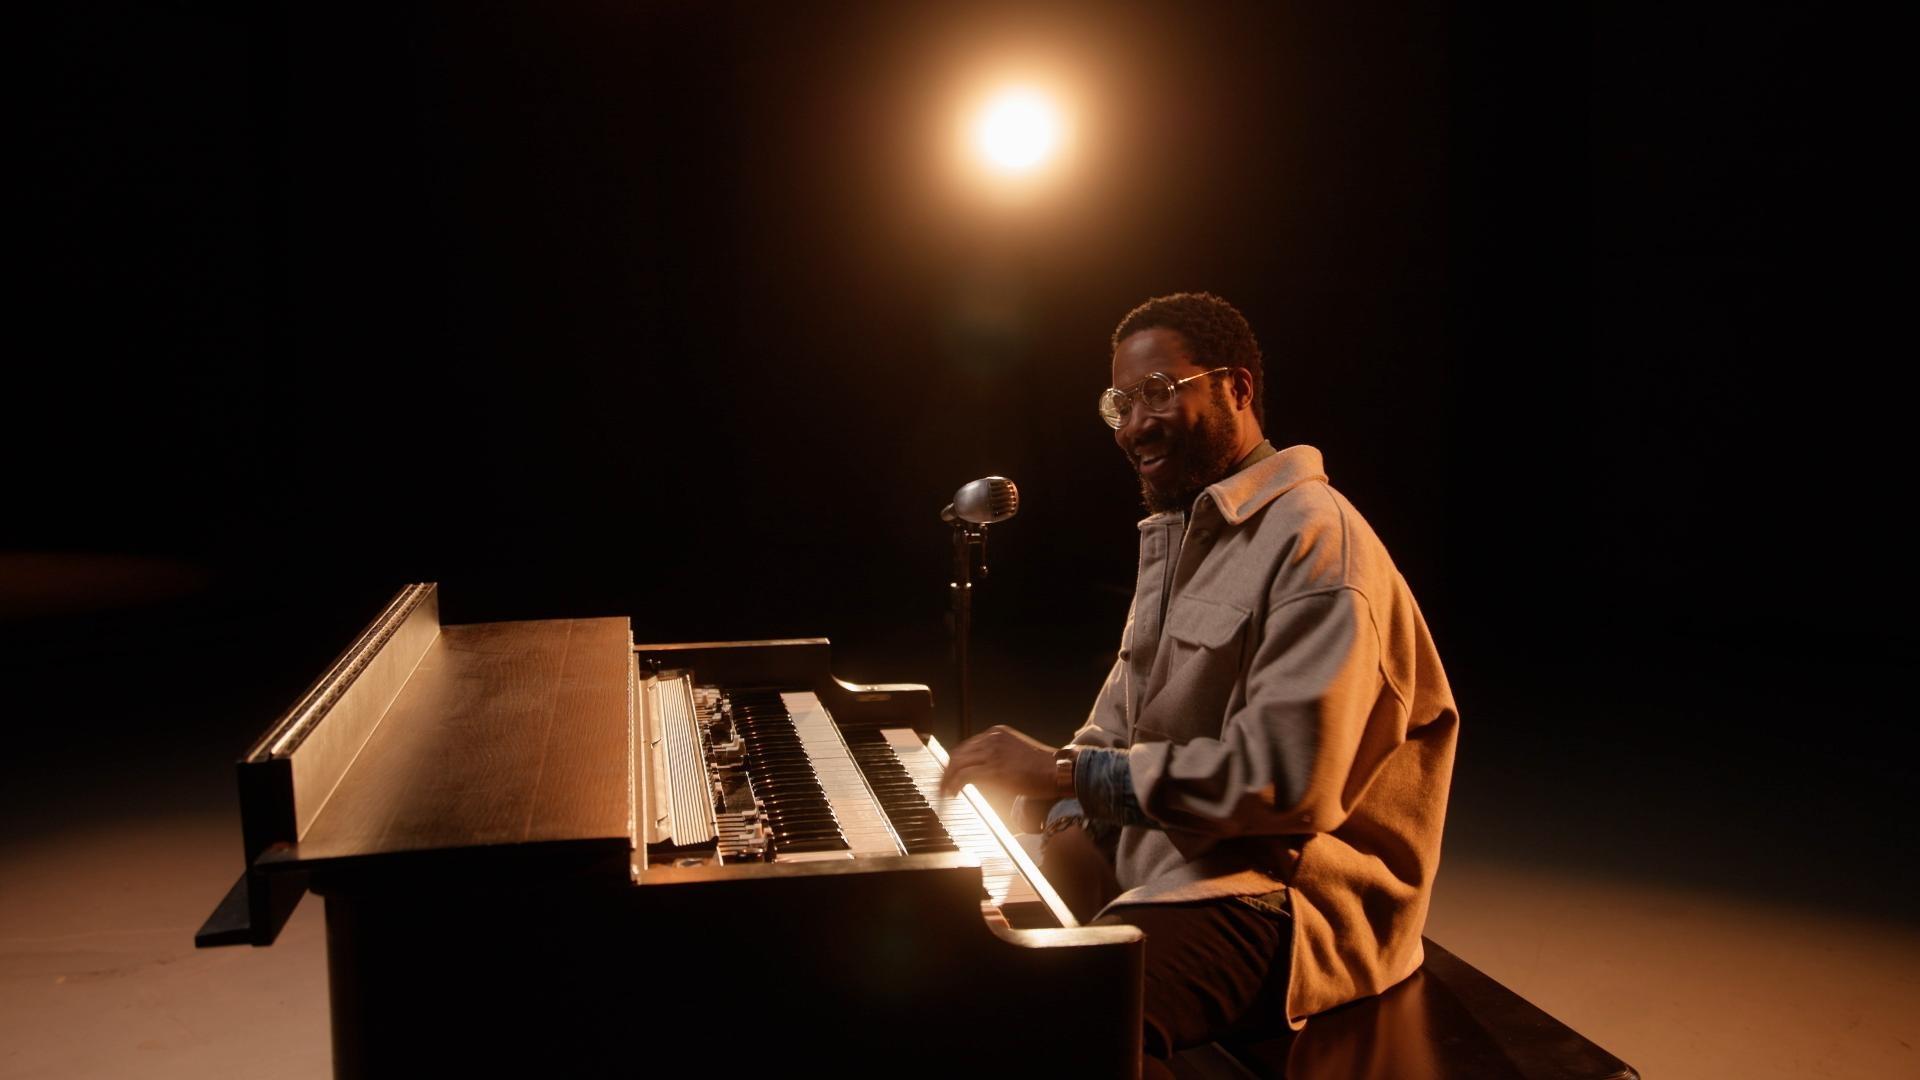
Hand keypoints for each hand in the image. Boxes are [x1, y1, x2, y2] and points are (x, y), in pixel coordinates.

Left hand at [940, 725, 1057, 799]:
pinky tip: (953, 793)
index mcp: (998, 733)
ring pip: (958, 763)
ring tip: (945, 792)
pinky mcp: (994, 768)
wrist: (1060, 771)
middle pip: (959, 753)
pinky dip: (954, 784)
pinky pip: (965, 775)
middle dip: (947, 770)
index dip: (957, 761)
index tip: (951, 774)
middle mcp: (992, 738)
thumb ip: (1000, 757)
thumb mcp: (1018, 754)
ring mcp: (993, 752)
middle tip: (942, 785)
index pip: (968, 746)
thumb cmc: (1044, 768)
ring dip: (947, 779)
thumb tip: (986, 773)